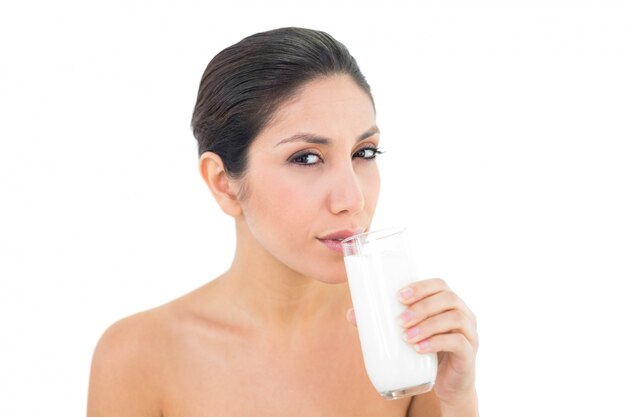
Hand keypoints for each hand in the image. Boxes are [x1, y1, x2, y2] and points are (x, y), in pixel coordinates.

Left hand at [396, 278, 477, 403]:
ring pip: (454, 319)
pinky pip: (458, 343)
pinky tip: (419, 349)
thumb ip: (384, 323)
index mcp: (448, 303)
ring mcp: (470, 333)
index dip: (421, 287)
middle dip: (422, 307)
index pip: (439, 285)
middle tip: (399, 320)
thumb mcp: (409, 334)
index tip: (399, 296)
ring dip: (427, 325)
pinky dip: (437, 343)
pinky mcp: (469, 354)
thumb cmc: (427, 351)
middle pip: (447, 299)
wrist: (449, 383)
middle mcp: (463, 314)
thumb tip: (351, 314)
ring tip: (405, 336)